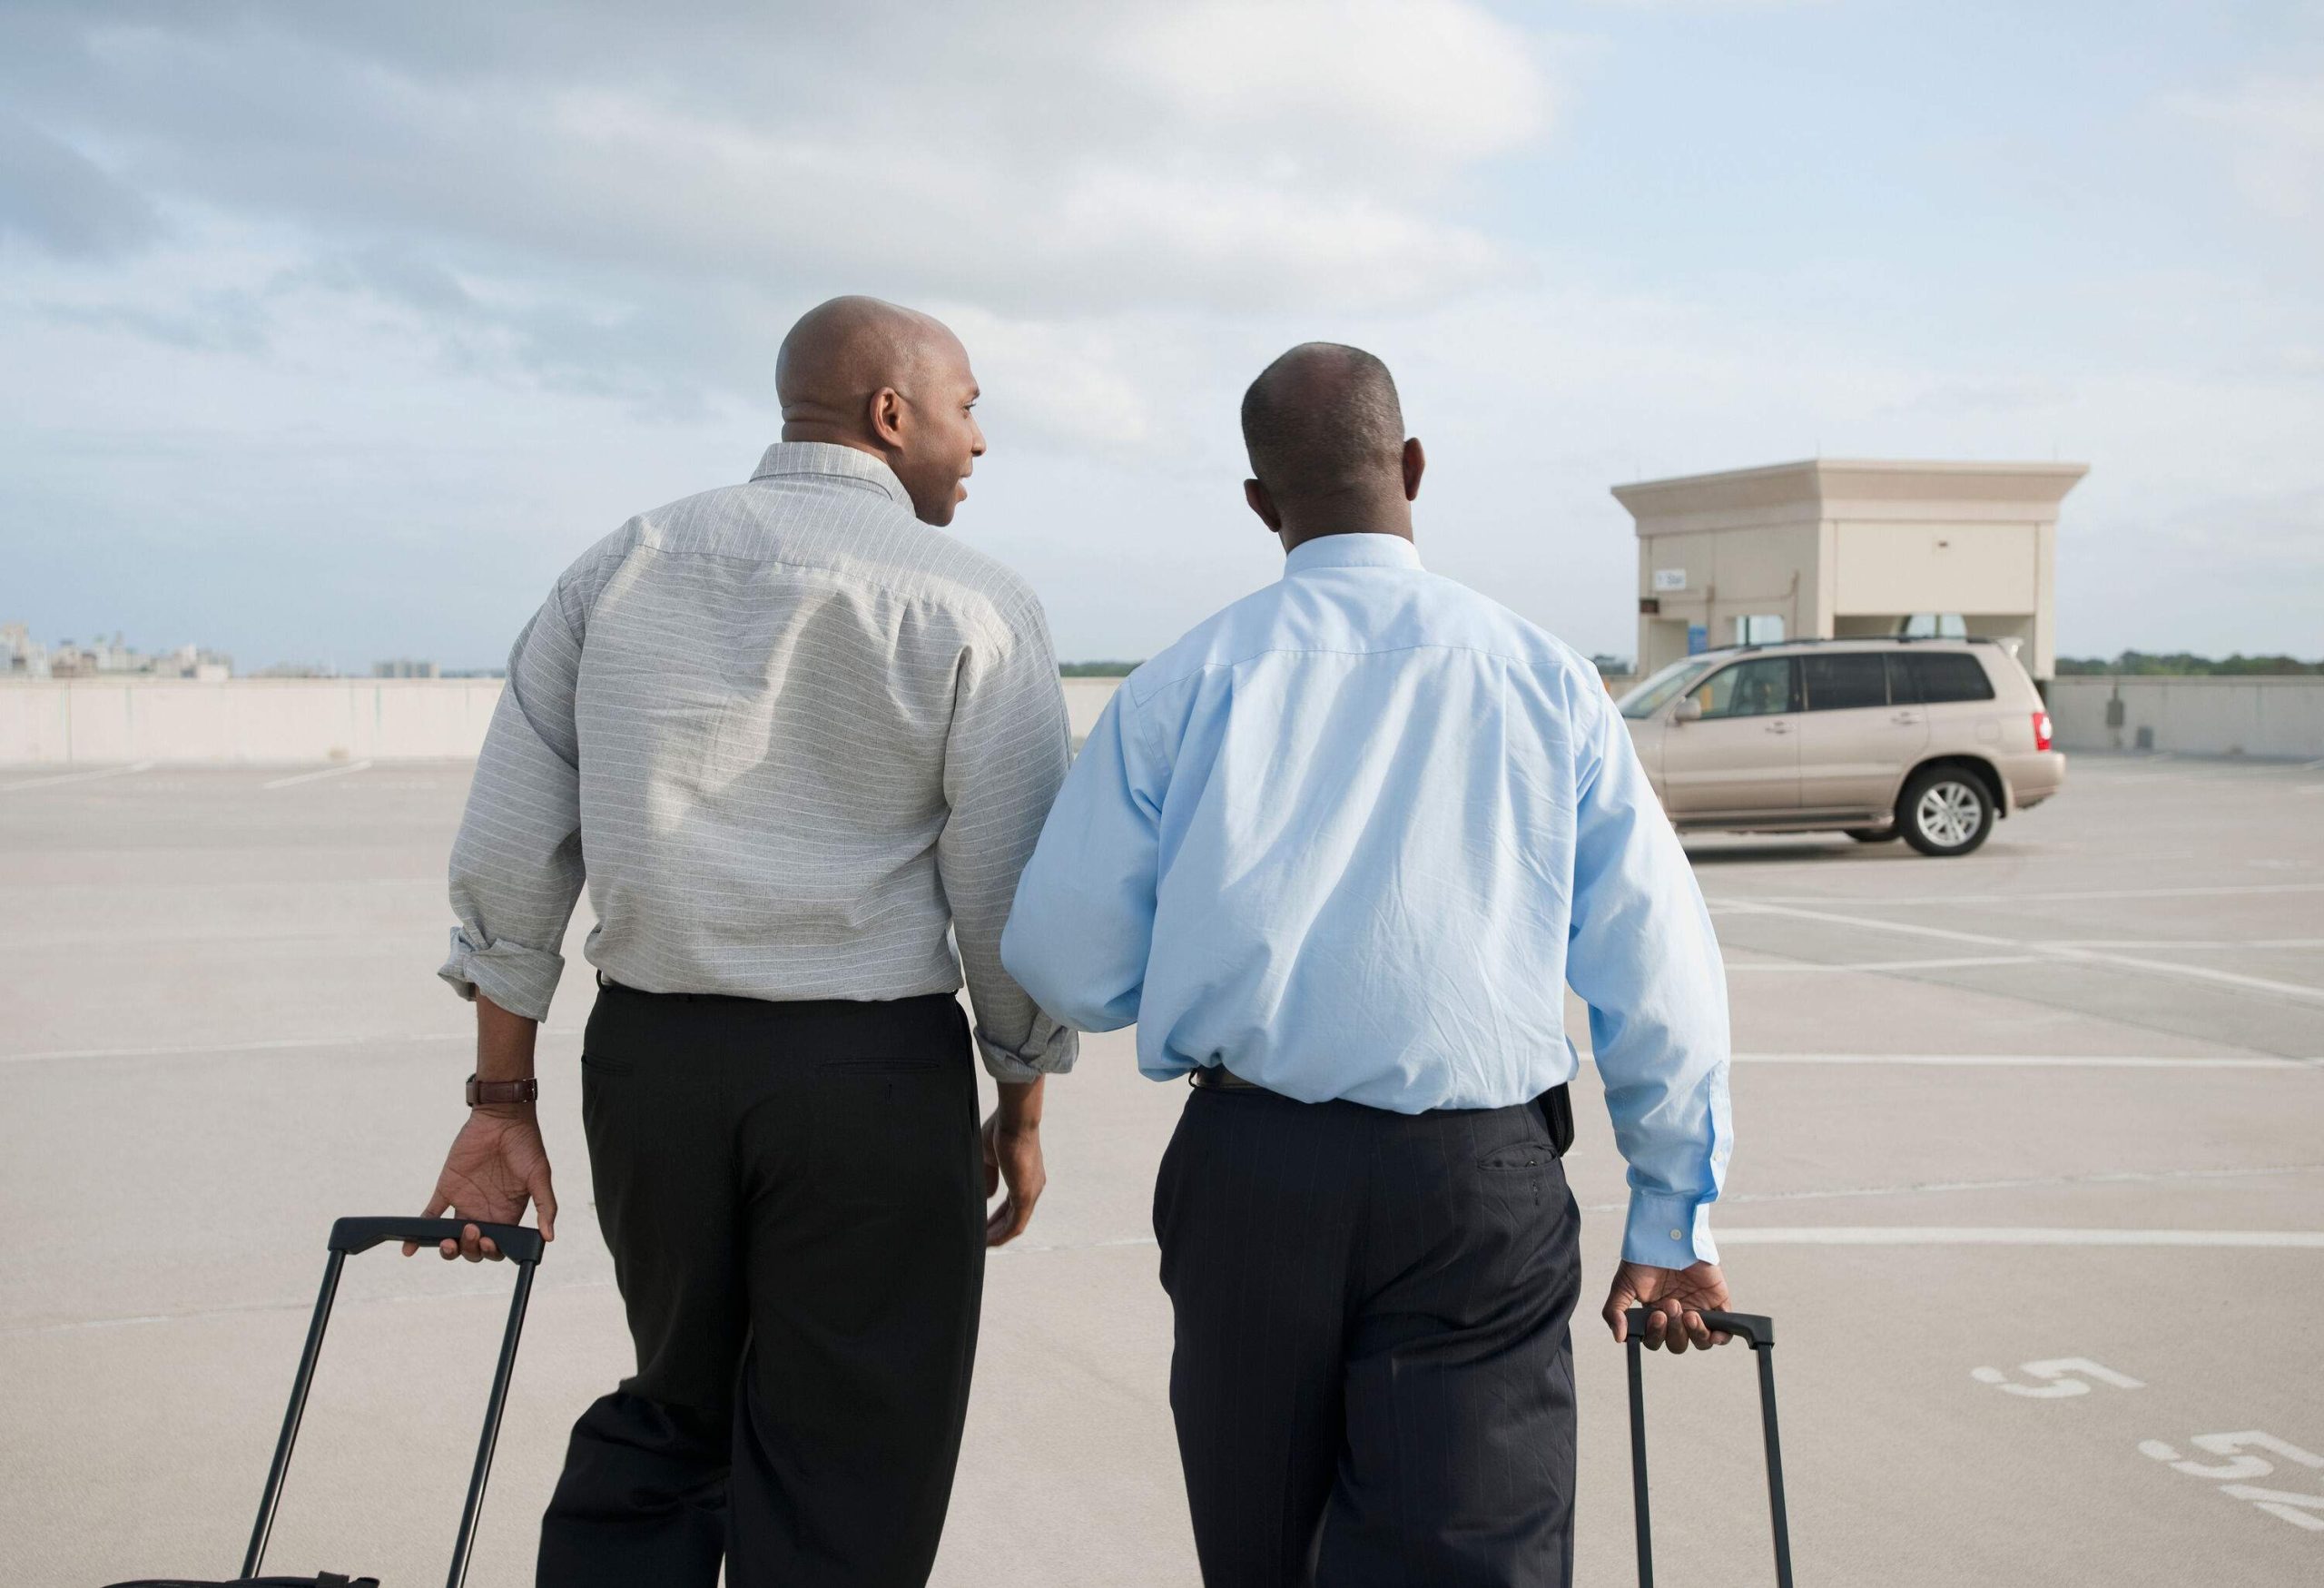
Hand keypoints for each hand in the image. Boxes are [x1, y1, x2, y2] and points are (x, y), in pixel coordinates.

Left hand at [403, 1105, 556, 1261]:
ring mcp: (464, 1202)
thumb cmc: (526, 1144)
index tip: (489, 1242)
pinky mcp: (446, 1189)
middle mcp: (484, 1212)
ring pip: (450, 1237)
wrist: (502, 1116)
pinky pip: (429, 1215)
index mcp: (507, 1213)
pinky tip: (409, 1247)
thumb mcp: (540, 1176)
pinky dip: (418, 1232)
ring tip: (447, 1242)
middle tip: (472, 1231)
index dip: (491, 1252)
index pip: (497, 1246)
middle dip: (470, 1249)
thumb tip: (550, 1237)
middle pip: (472, 1246)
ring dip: (447, 1248)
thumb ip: (545, 1207)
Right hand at [982, 1084, 1046, 1246]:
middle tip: (979, 1238)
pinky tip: (987, 1240)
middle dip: (996, 1229)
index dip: (996, 1216)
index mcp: (1025, 1176)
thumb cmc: (1001, 1130)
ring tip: (981, 1244)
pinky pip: (1015, 1224)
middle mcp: (1032, 1187)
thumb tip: (988, 1196)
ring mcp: (1031, 1192)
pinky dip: (1002, 1234)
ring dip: (998, 1235)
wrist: (1014, 1119)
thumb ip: (989, 1177)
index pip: (1011, 1204)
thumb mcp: (989, 1157)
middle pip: (1013, 1217)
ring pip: (1015, 1224)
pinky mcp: (1026, 1195)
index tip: (982, 1224)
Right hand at [1603, 1259, 1731, 1352]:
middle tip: (1671, 1305)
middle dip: (1674, 1330)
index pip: (1656, 1340)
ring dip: (1695, 1334)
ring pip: (1700, 1341)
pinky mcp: (1717, 1302)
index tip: (1655, 1315)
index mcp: (1655, 1314)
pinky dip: (1720, 1337)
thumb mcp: (1623, 1285)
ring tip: (1690, 1314)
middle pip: (1678, 1343)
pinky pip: (1723, 1330)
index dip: (1656, 1335)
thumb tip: (1619, 1337)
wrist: (1665, 1234)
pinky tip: (1713, 1333)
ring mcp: (1698, 1309)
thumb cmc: (1643, 1257)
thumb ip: (1615, 1312)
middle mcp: (1676, 1314)